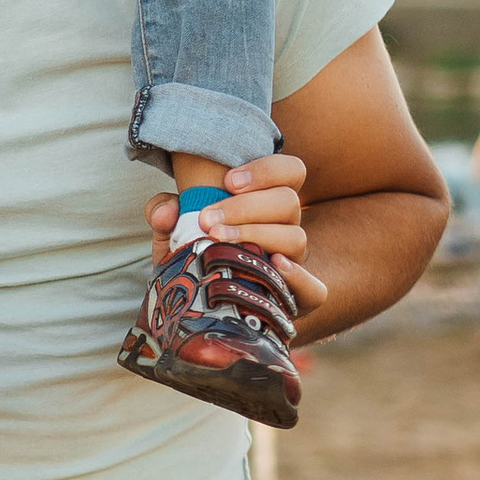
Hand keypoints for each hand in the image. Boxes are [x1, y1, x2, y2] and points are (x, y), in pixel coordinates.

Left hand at [145, 152, 326, 313]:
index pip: (290, 171)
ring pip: (296, 238)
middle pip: (288, 202)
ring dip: (258, 235)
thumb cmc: (193, 259)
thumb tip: (165, 211)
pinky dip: (299, 278)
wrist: (198, 309)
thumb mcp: (172, 235)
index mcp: (266, 203)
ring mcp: (293, 263)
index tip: (228, 180)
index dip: (266, 170)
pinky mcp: (296, 299)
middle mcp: (285, 228)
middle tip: (208, 219)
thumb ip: (164, 215)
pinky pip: (315, 290)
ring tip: (219, 240)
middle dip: (246, 207)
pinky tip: (274, 266)